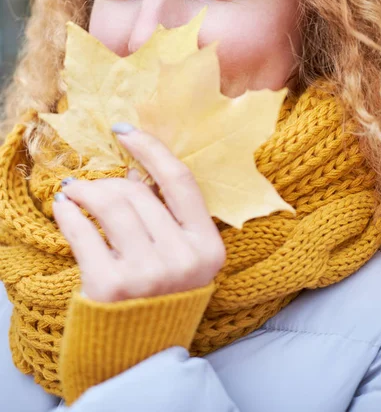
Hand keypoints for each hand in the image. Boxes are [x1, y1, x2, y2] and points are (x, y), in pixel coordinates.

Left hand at [52, 125, 225, 302]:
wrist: (140, 356)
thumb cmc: (162, 298)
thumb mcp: (181, 259)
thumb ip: (167, 217)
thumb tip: (134, 168)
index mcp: (208, 248)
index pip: (180, 181)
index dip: (151, 149)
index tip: (124, 132)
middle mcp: (182, 260)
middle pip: (139, 192)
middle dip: (109, 182)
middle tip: (92, 186)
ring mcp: (147, 274)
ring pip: (111, 204)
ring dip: (86, 191)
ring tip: (74, 192)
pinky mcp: (110, 286)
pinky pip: (83, 231)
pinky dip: (68, 213)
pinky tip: (63, 207)